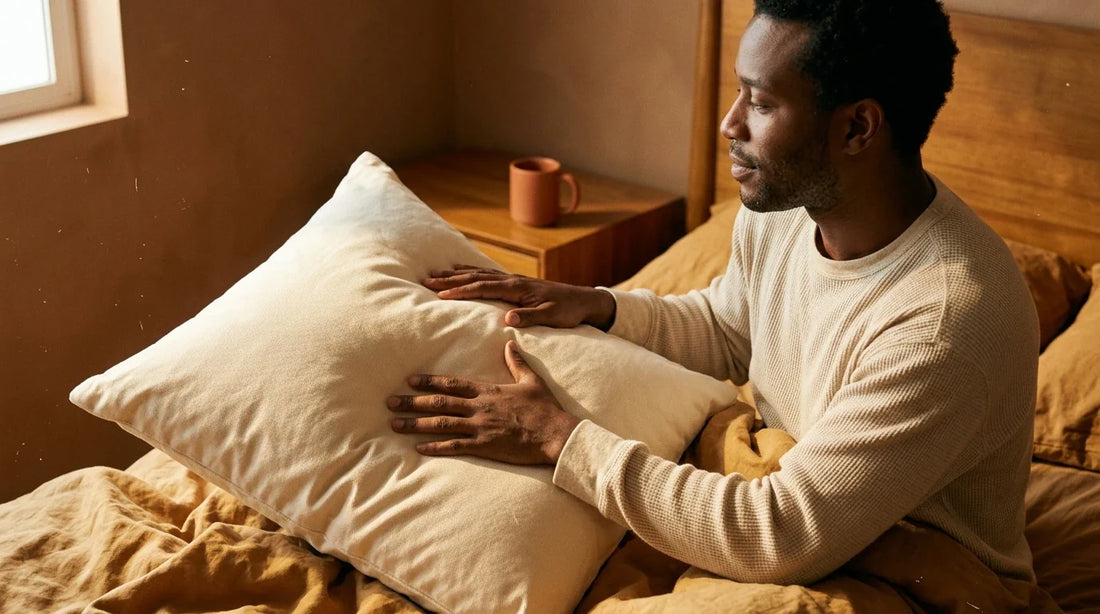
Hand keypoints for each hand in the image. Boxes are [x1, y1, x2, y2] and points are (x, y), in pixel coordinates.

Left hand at [388, 341, 580, 464]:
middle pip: (439, 403)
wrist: (556, 434)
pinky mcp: (485, 446)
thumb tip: (509, 342)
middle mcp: (480, 408)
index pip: (452, 384)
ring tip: (394, 424)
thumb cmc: (545, 408)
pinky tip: (418, 448)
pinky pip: (455, 447)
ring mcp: (480, 428)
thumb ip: (517, 362)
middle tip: (389, 402)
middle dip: (412, 402)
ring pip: (441, 425)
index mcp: (488, 391)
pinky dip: (435, 447)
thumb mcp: (532, 380)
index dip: (429, 382)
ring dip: (415, 424)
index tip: (410, 380)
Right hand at [423, 265, 615, 329]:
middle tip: (425, 281)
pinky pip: (487, 274)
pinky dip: (470, 271)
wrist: (584, 300)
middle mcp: (512, 280)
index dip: (460, 291)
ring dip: (455, 274)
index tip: (439, 294)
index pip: (482, 288)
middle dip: (449, 279)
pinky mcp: (515, 282)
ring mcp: (513, 279)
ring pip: (478, 274)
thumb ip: (530, 318)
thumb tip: (507, 319)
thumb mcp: (552, 318)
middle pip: (475, 278)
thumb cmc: (568, 311)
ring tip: (434, 274)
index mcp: (517, 289)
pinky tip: (460, 270)